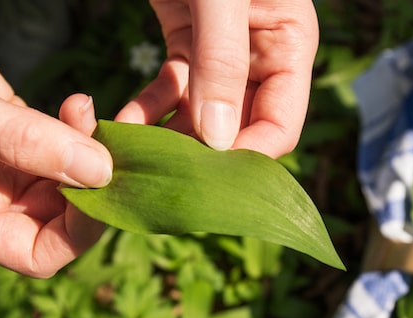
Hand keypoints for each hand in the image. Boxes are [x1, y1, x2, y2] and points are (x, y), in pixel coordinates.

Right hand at [0, 0, 114, 277]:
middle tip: (109, 141)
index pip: (34, 253)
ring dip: (90, 154)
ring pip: (65, 179)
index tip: (102, 184)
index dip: (77, 234)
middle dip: (91, 187)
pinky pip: (57, 142)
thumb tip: (99, 171)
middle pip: (59, 220)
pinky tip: (80, 102)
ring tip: (88, 110)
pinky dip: (78, 129)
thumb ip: (15, 136)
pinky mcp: (4, 121)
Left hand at [117, 0, 318, 158]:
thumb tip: (218, 138)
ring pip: (199, 116)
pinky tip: (123, 125)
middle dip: (202, 155)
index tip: (204, 178)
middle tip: (163, 178)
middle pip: (239, 128)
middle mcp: (261, 57)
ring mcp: (222, 55)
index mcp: (289, 45)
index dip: (246, 156)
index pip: (279, 126)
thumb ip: (220, 59)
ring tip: (135, 157)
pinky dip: (147, 110)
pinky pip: (170, 91)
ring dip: (168, 139)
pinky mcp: (186, 45)